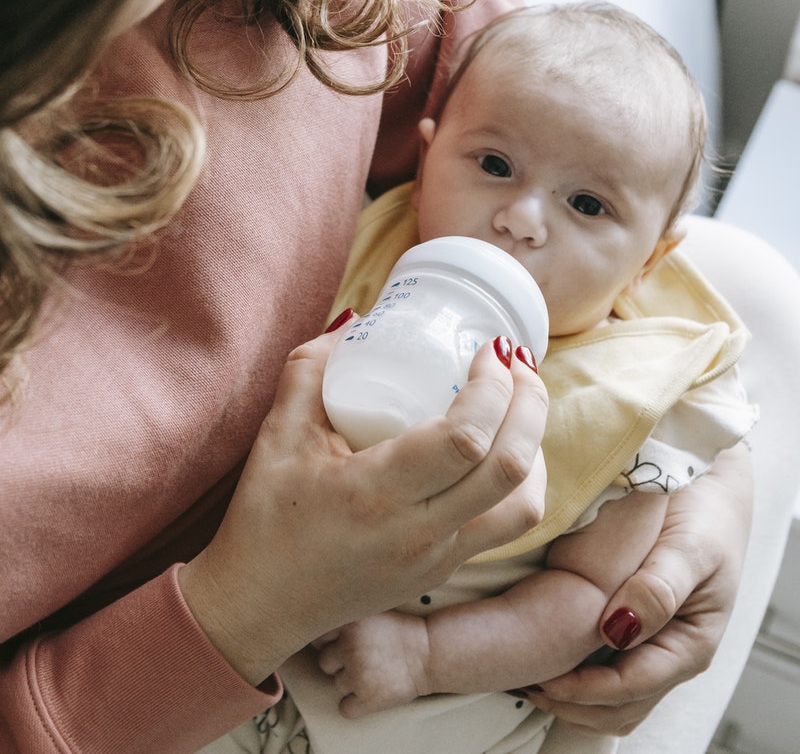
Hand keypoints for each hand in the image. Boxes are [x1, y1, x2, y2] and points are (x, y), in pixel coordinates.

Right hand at [179, 330, 546, 685]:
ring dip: (534, 447)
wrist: (260, 606)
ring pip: (524, 506)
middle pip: (512, 468)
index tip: (489, 349)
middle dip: (531, 404)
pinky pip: (505, 527)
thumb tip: (355, 320)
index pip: (466, 439)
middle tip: (519, 364)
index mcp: (378, 493)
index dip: (493, 387)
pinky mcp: (442, 574)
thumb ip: (311, 368)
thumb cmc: (265, 518)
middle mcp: (419, 531)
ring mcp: (437, 559)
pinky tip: (501, 449)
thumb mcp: (277, 434)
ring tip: (519, 405)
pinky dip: (520, 482)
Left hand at [315, 612, 430, 715]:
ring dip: (351, 682)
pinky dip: (355, 705)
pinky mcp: (367, 698)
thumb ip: (345, 619)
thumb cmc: (397, 632)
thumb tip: (315, 632)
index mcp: (349, 623)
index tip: (345, 643)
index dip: (331, 642)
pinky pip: (344, 708)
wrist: (429, 653)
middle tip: (364, 658)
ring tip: (373, 671)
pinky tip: (370, 692)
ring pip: (336, 685)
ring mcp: (358, 674)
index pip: (318, 638)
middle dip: (340, 663)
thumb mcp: (370, 613)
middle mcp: (350, 647)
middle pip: (325, 663)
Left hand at [523, 446, 752, 735]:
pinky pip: (608, 670)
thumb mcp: (689, 547)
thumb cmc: (705, 516)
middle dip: (573, 704)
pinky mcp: (638, 629)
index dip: (586, 691)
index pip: (632, 688)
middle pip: (620, 706)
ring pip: (614, 700)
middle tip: (523, 684)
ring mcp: (655, 645)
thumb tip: (617, 632)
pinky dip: (579, 675)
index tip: (544, 679)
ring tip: (528, 677)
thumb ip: (659, 588)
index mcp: (690, 645)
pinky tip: (546, 654)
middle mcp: (672, 655)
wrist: (711, 490)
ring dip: (573, 698)